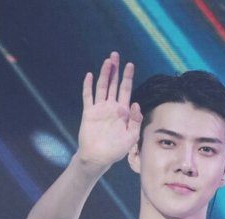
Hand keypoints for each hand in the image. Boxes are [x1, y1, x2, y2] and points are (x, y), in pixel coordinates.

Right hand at [77, 51, 142, 169]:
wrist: (98, 158)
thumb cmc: (116, 150)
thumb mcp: (131, 137)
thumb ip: (135, 121)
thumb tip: (136, 104)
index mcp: (123, 112)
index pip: (126, 90)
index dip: (128, 77)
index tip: (130, 64)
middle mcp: (111, 107)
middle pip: (113, 84)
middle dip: (115, 70)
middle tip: (115, 55)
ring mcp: (99, 109)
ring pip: (101, 87)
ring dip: (104, 74)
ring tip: (107, 61)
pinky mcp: (88, 113)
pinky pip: (88, 97)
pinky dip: (88, 86)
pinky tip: (89, 75)